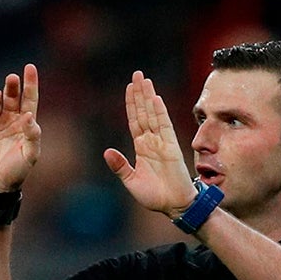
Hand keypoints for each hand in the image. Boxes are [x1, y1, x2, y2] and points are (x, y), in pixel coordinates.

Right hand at [0, 64, 41, 191]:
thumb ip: (33, 135)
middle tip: (11, 79)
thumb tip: (29, 115)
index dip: (30, 83)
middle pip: (11, 97)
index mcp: (25, 123)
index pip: (29, 99)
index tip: (29, 67)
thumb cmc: (17, 171)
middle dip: (11, 87)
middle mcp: (9, 120)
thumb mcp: (30, 155)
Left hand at [104, 70, 196, 216]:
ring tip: (145, 80)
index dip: (131, 104)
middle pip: (144, 112)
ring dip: (149, 97)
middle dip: (140, 93)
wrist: (173, 205)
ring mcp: (162, 142)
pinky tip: (155, 99)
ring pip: (153, 114)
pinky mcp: (172, 147)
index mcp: (141, 147)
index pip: (135, 120)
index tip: (128, 88)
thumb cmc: (154, 195)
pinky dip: (160, 113)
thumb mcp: (130, 181)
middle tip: (137, 74)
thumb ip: (120, 166)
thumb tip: (107, 152)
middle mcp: (152, 141)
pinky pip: (165, 126)